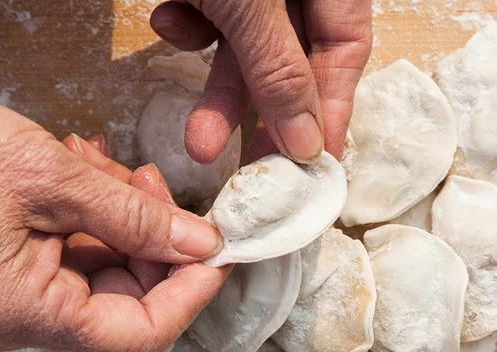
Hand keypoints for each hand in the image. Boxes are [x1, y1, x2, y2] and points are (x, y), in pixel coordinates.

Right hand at [0, 63, 228, 351]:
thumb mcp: (54, 180)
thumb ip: (135, 216)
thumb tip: (202, 244)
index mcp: (29, 313)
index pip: (141, 333)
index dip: (190, 293)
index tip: (219, 248)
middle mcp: (28, 317)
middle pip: (131, 298)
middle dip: (156, 238)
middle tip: (154, 183)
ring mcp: (24, 294)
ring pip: (111, 267)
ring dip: (124, 215)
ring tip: (105, 164)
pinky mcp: (23, 267)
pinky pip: (83, 250)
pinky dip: (98, 213)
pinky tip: (87, 169)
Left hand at [150, 0, 372, 162]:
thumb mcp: (251, 2)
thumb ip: (278, 70)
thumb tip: (308, 142)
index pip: (345, 50)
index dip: (333, 110)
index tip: (316, 165)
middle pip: (291, 60)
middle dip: (263, 117)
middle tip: (251, 173)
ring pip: (242, 49)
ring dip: (215, 92)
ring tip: (195, 142)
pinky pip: (207, 15)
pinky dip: (186, 24)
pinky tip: (168, 16)